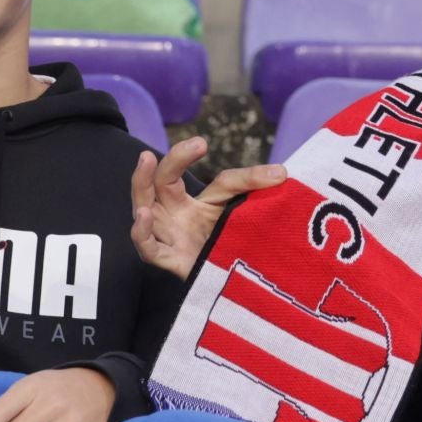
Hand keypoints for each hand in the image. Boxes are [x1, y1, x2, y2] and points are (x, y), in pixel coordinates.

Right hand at [130, 137, 286, 279]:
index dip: (183, 156)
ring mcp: (169, 238)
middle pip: (153, 187)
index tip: (201, 144)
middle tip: (148, 153)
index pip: (179, 174)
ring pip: (143, 212)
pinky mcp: (173, 262)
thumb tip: (281, 172)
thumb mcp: (238, 205)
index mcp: (183, 201)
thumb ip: (252, 186)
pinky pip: (149, 249)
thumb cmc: (231, 237)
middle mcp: (170, 216)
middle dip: (152, 170)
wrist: (238, 277)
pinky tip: (144, 217)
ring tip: (146, 171)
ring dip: (140, 192)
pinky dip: (142, 233)